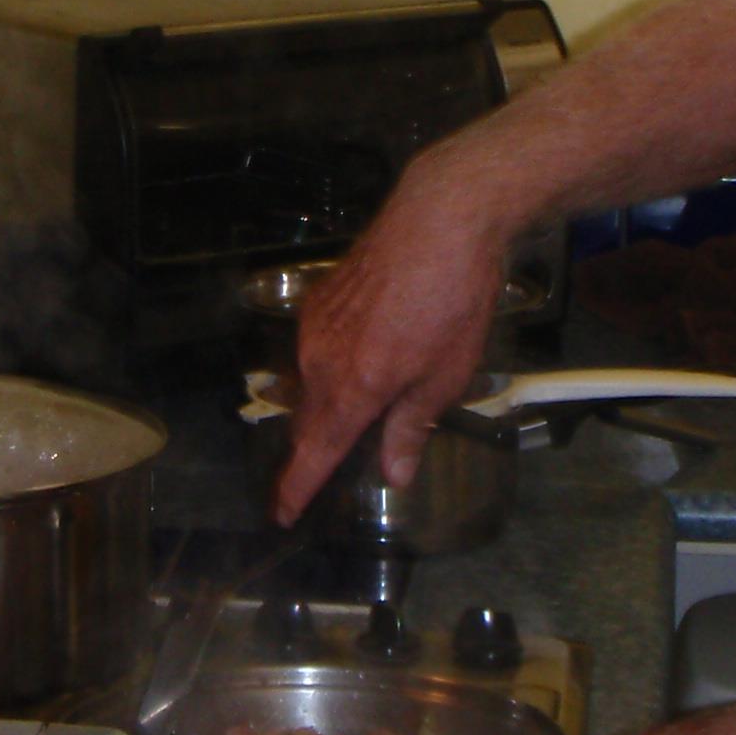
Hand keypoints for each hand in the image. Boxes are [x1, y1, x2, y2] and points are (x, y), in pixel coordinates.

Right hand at [272, 165, 512, 523]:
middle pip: (308, 420)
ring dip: (326, 405)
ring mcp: (315, 326)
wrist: (440, 219)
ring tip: (353, 415)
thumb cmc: (454, 301)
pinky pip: (315, 349)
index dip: (297, 488)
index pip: (314, 452)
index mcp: (354, 387)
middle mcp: (322, 360)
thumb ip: (411, 427)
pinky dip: (330, 367)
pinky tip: (360, 359)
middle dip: (312, 450)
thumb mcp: (446, 375)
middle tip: (320, 475)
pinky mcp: (319, 298)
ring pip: (311, 383)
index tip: (281, 515)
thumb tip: (393, 474)